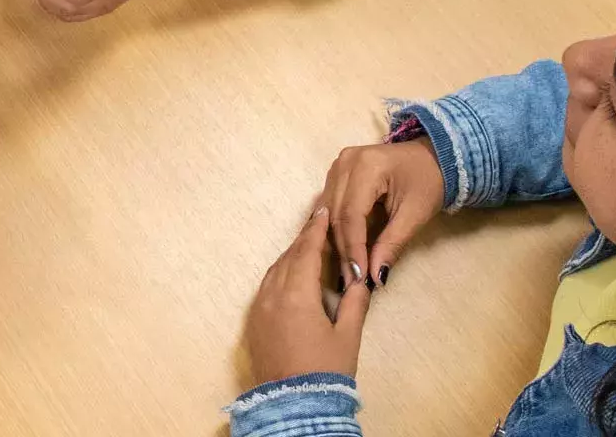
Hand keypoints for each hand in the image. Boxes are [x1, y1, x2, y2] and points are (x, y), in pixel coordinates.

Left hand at [245, 207, 370, 385]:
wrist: (294, 403)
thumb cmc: (325, 370)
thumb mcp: (348, 335)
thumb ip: (356, 302)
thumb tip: (361, 277)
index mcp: (296, 295)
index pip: (305, 252)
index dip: (315, 230)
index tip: (322, 211)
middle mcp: (272, 296)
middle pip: (288, 257)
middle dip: (303, 238)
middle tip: (318, 221)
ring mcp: (259, 309)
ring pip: (275, 271)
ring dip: (291, 255)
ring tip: (308, 244)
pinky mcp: (254, 322)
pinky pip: (266, 286)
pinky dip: (280, 273)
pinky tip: (291, 273)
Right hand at [319, 138, 443, 290]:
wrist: (433, 158)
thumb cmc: (428, 182)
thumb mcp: (415, 215)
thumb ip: (392, 244)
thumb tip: (374, 277)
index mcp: (367, 166)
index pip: (351, 215)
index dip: (353, 249)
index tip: (358, 277)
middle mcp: (345, 162)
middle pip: (336, 214)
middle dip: (344, 250)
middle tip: (351, 280)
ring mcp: (338, 165)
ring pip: (328, 211)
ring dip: (335, 242)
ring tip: (346, 270)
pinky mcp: (336, 172)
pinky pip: (329, 204)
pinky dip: (333, 228)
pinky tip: (339, 249)